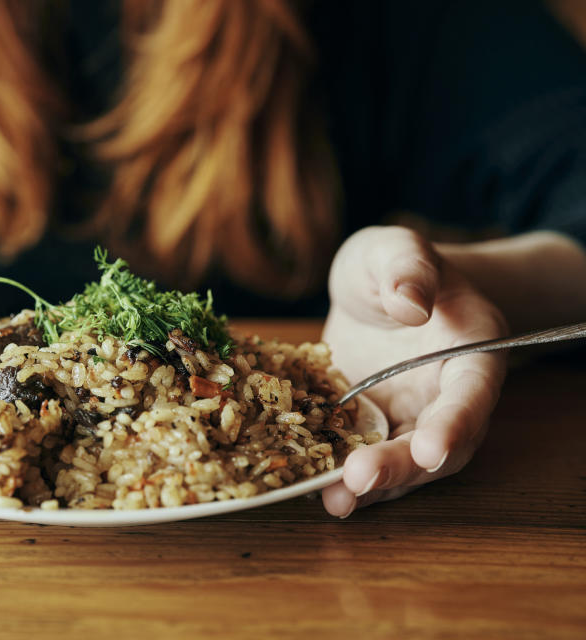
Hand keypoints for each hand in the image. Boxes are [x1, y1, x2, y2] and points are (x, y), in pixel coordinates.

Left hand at [320, 226, 508, 516]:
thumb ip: (407, 267)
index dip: (454, 425)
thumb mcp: (396, 248)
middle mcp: (447, 397)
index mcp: (473, 352)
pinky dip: (338, 476)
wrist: (378, 288)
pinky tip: (308, 486)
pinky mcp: (371, 429)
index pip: (471, 396)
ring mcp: (409, 418)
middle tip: (358, 481)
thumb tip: (410, 303)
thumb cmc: (395, 264)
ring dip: (370, 487)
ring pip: (401, 465)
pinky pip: (361, 458)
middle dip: (400, 468)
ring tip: (332, 500)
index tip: (431, 449)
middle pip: (436, 446)